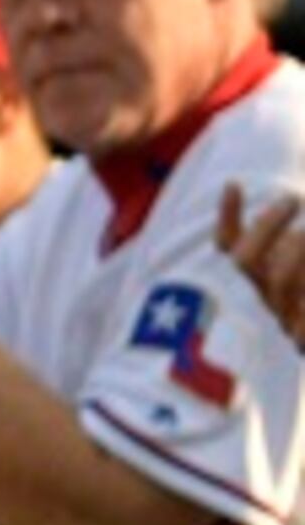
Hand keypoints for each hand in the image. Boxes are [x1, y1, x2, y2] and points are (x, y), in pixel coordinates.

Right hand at [221, 186, 304, 350]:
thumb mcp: (301, 253)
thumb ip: (293, 245)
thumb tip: (270, 207)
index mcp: (271, 275)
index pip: (231, 246)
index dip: (228, 217)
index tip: (233, 184)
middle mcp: (273, 296)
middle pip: (245, 261)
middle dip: (266, 227)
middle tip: (292, 199)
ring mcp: (289, 320)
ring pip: (278, 282)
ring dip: (297, 250)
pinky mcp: (302, 340)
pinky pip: (299, 324)